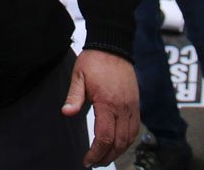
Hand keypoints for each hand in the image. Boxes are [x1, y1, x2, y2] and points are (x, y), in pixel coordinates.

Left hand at [61, 49, 138, 166]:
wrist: (114, 45)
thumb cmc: (94, 60)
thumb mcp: (79, 76)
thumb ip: (74, 96)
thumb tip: (67, 113)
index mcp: (107, 102)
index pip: (104, 137)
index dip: (96, 153)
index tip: (87, 160)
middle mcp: (123, 106)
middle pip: (118, 142)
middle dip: (107, 157)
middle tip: (95, 162)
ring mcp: (132, 105)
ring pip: (129, 138)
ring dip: (118, 151)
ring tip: (105, 157)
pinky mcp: (136, 103)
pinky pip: (135, 128)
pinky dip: (128, 140)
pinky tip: (118, 144)